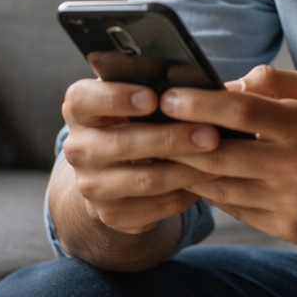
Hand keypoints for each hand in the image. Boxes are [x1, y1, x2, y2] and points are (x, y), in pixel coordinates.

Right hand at [58, 78, 222, 235]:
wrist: (111, 173)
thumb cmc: (132, 122)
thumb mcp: (132, 99)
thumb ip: (153, 87)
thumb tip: (197, 82)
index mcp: (79, 110)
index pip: (84, 99)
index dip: (117, 97)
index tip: (154, 97)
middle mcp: (78, 148)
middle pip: (123, 143)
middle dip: (171, 138)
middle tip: (211, 134)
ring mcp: (92, 186)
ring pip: (144, 179)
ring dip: (186, 169)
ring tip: (218, 159)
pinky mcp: (111, 214)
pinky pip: (155, 207)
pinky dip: (185, 194)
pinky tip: (206, 181)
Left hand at [159, 65, 296, 249]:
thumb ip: (275, 82)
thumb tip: (226, 84)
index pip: (241, 112)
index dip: (199, 103)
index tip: (168, 96)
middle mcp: (296, 167)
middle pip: (219, 155)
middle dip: (176, 140)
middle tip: (145, 127)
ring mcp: (291, 203)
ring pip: (220, 187)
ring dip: (184, 170)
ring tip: (156, 152)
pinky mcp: (288, 228)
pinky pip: (235, 209)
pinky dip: (208, 192)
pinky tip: (190, 177)